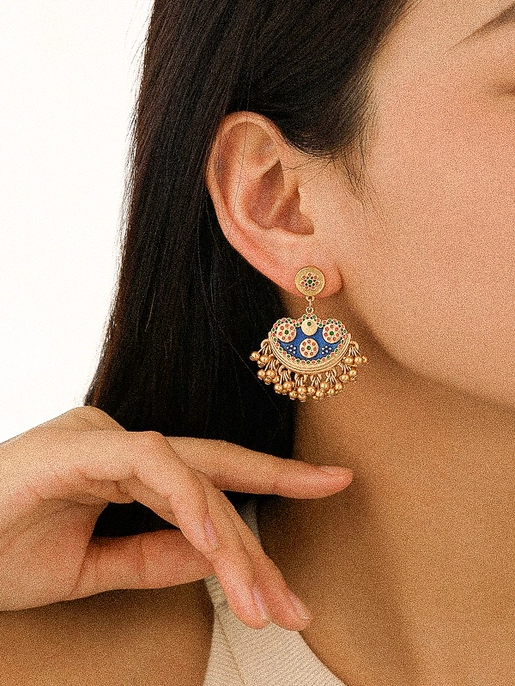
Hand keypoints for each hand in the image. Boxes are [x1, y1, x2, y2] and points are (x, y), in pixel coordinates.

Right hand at [0, 406, 352, 629]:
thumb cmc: (0, 552)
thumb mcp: (91, 569)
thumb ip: (154, 556)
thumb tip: (217, 557)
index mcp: (125, 468)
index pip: (209, 474)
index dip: (271, 482)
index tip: (329, 485)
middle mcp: (122, 444)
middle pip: (212, 478)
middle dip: (265, 522)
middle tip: (297, 594)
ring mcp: (103, 438)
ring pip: (193, 477)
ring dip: (230, 542)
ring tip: (264, 602)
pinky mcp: (81, 445)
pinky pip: (151, 464)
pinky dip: (187, 502)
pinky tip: (214, 545)